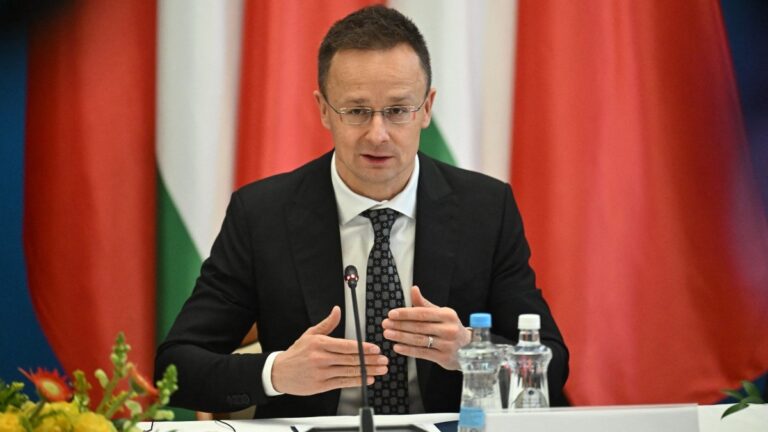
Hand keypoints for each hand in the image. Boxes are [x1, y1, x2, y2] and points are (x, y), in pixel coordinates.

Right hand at [271, 306, 388, 394]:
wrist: (279, 372)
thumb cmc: (296, 353)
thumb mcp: (310, 334)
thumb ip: (327, 323)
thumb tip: (337, 310)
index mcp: (320, 343)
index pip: (346, 345)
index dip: (363, 348)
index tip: (375, 348)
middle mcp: (320, 358)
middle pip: (350, 359)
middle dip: (370, 360)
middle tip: (383, 359)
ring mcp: (321, 373)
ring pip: (349, 372)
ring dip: (368, 371)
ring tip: (380, 369)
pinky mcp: (321, 385)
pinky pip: (343, 383)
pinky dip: (357, 381)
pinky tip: (367, 379)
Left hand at [382, 286, 471, 370]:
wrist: (468, 348)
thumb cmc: (450, 327)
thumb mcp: (441, 313)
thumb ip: (424, 304)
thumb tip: (414, 289)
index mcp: (448, 315)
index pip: (423, 313)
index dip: (406, 313)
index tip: (392, 314)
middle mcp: (449, 329)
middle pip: (419, 327)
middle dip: (400, 325)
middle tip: (385, 324)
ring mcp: (447, 344)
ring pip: (419, 340)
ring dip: (401, 337)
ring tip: (388, 334)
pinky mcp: (444, 357)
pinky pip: (422, 353)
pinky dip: (408, 350)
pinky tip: (397, 347)